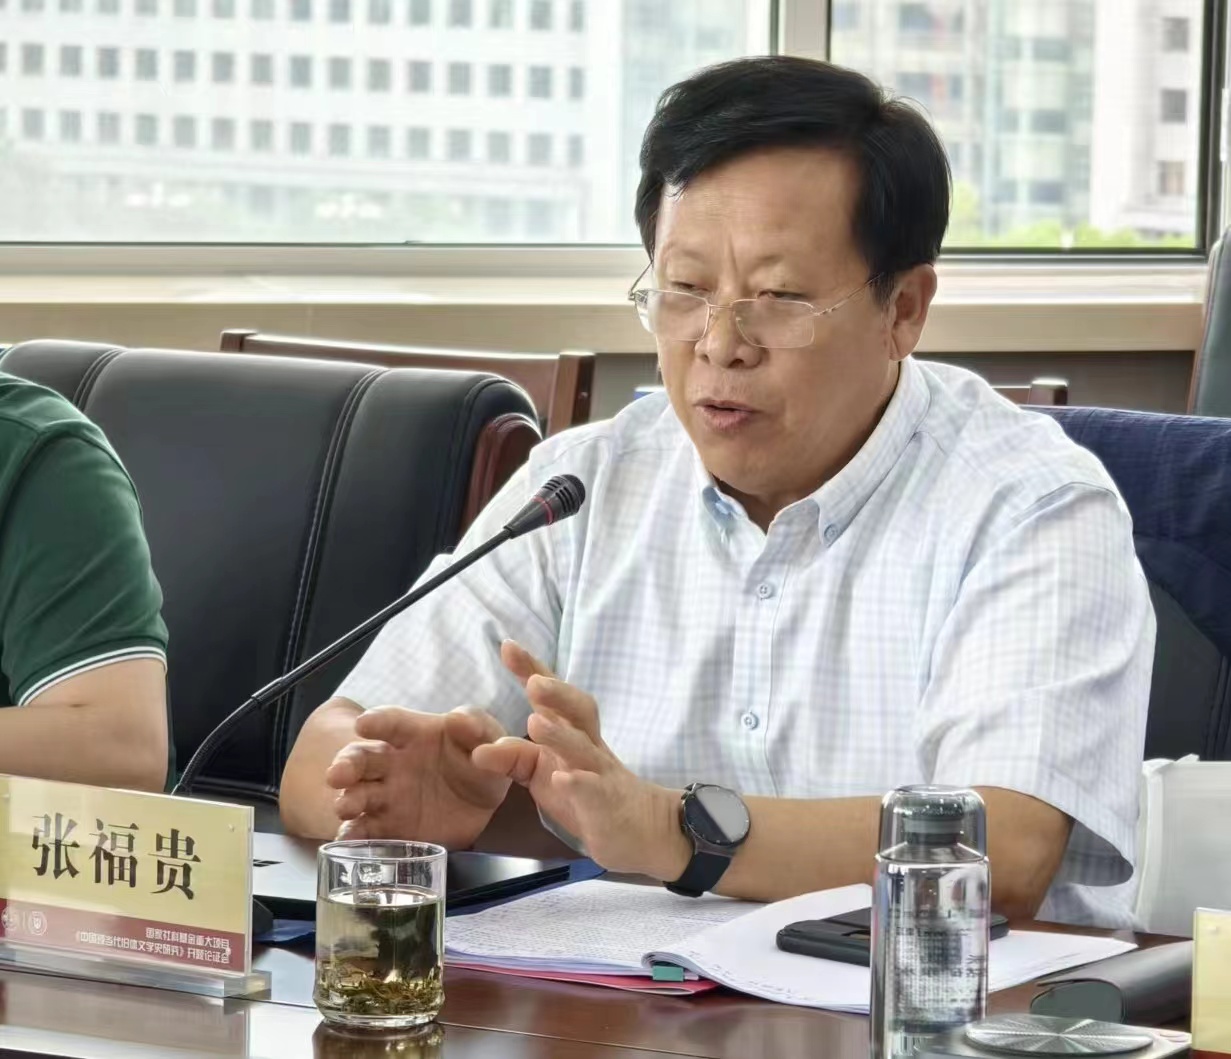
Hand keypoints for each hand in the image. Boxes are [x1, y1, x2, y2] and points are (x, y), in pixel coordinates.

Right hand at [326, 705, 510, 846]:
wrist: (483, 805)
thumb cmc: (478, 762)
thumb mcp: (487, 740)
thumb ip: (476, 727)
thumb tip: (458, 719)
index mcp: (414, 735)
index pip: (391, 723)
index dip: (377, 721)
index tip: (363, 724)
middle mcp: (393, 763)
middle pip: (362, 759)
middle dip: (346, 765)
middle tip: (337, 775)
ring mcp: (387, 796)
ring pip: (358, 794)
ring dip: (347, 800)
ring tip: (344, 808)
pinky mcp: (389, 827)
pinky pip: (367, 831)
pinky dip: (355, 835)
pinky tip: (350, 839)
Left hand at [471, 642, 690, 879]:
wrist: (643, 829)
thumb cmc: (587, 793)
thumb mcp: (543, 775)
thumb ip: (512, 758)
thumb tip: (476, 750)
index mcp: (572, 733)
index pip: (552, 697)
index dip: (533, 669)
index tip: (507, 645)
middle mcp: (588, 746)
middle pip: (580, 711)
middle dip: (558, 693)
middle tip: (534, 681)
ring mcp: (600, 773)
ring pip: (585, 749)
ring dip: (561, 734)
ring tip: (535, 723)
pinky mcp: (606, 804)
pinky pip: (595, 791)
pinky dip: (579, 783)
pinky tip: (563, 780)